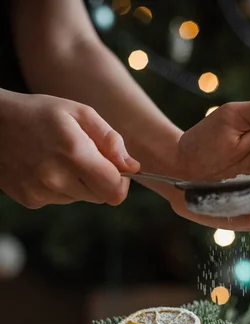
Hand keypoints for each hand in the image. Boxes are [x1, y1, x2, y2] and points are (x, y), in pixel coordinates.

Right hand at [0, 92, 139, 207]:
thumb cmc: (40, 113)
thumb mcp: (79, 113)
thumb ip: (110, 140)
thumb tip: (133, 166)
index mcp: (74, 152)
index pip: (115, 191)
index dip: (122, 183)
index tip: (117, 172)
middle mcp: (57, 177)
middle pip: (101, 197)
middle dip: (100, 180)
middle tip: (83, 157)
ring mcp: (42, 192)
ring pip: (81, 198)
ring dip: (79, 183)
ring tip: (59, 158)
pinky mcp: (31, 200)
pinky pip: (60, 200)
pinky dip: (59, 187)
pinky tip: (44, 167)